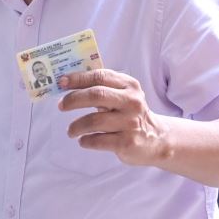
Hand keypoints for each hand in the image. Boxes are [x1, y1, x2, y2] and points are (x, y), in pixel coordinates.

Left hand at [58, 69, 172, 166]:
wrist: (157, 139)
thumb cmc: (131, 115)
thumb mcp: (124, 96)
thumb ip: (103, 89)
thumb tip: (68, 85)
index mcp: (129, 86)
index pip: (100, 76)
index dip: (78, 78)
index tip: (61, 82)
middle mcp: (131, 102)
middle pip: (96, 95)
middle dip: (73, 100)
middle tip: (61, 106)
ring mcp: (130, 123)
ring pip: (94, 121)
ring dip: (76, 126)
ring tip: (71, 131)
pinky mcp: (127, 142)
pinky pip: (98, 141)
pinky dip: (86, 141)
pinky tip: (84, 140)